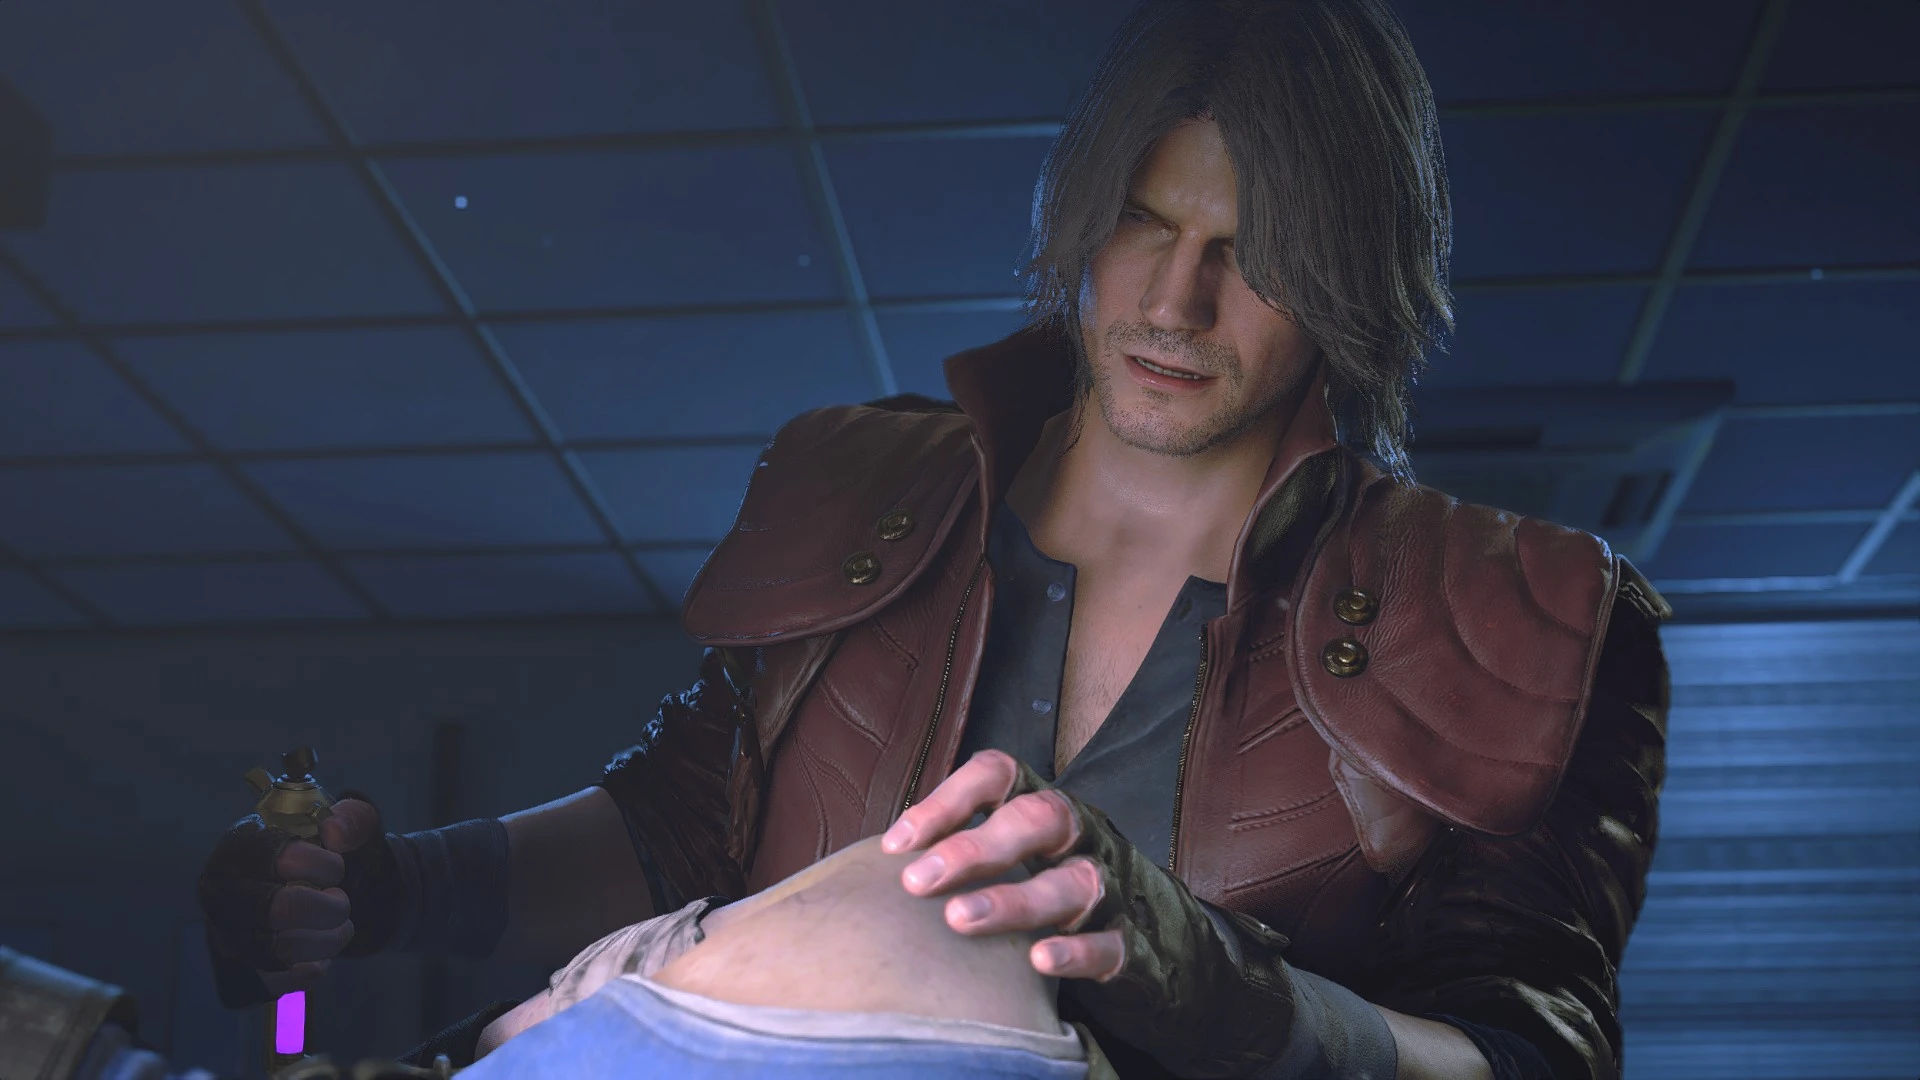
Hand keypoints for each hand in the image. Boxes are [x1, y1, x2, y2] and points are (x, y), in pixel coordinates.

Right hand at [198, 798, 382, 1000]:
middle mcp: (222, 890)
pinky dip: (309, 972)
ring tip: (342, 928)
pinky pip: (276, 982)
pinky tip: (322, 959)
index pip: (284, 859)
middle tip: (341, 901)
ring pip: (280, 951)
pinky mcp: (238, 967)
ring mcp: (225, 931)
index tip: (337, 869)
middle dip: (330, 909)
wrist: (308, 888)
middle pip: (280, 909)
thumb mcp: (344, 823)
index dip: (326, 867)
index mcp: (241, 845)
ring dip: (327, 942)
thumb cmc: (320, 850)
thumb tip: (336, 833)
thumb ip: (352, 818)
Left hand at [881, 751, 1124, 978]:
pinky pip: (1112, 944)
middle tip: (918, 882)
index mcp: (1042, 809)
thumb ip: (959, 860)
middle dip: (976, 847)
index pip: (998, 777)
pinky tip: (1039, 959)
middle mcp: (1082, 837)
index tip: (896, 845)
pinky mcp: (1137, 946)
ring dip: (1015, 899)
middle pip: (1038, 819)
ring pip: (1073, 881)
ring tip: (960, 920)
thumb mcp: (1013, 866)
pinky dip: (1076, 951)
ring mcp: (1114, 887)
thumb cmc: (1053, 899)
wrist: (1158, 950)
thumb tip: (870, 873)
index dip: (947, 800)